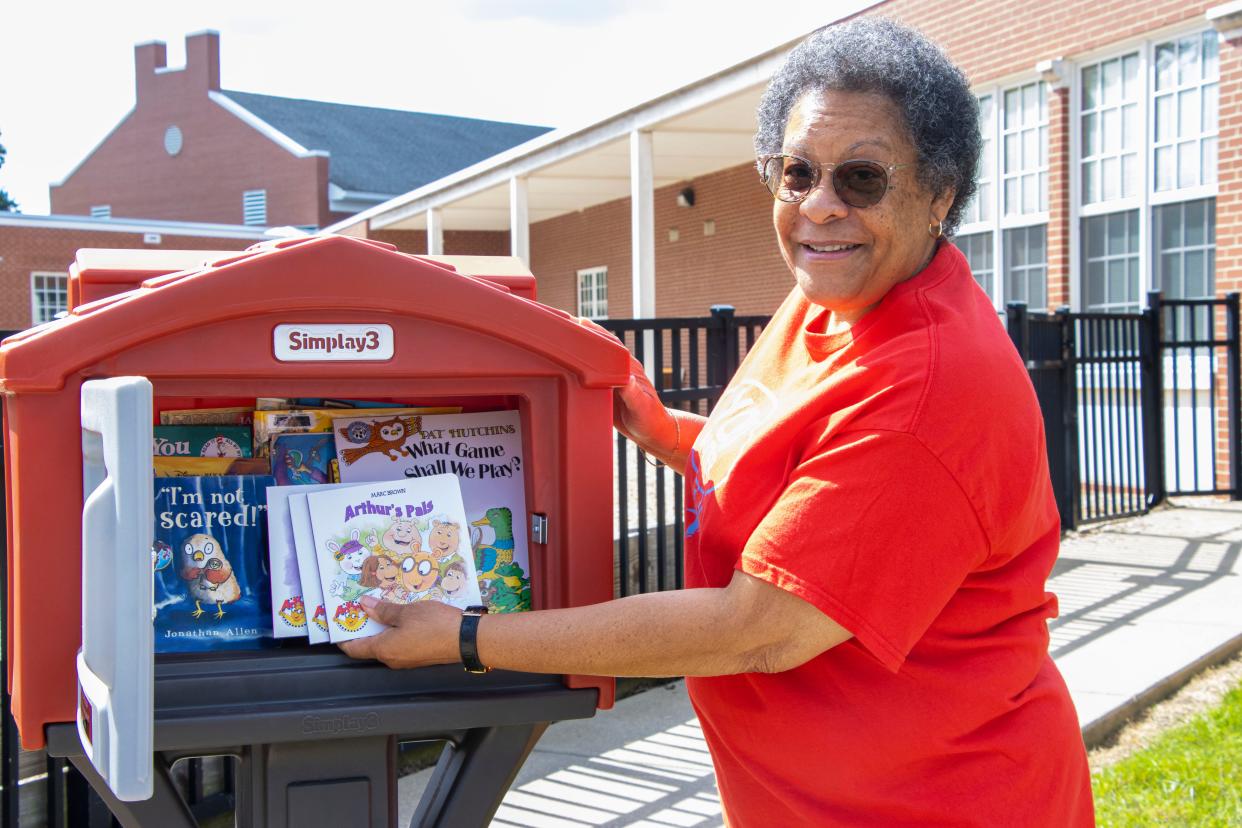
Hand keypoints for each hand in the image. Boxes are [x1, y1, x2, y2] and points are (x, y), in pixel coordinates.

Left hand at [338, 596, 460, 668]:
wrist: (467, 639)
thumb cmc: (435, 625)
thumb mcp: (407, 612)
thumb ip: (384, 610)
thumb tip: (364, 605)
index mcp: (384, 650)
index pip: (354, 649)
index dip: (344, 637)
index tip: (339, 624)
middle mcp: (392, 659)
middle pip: (370, 646)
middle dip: (365, 628)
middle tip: (361, 609)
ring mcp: (407, 660)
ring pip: (387, 644)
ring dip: (382, 629)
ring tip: (382, 609)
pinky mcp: (420, 656)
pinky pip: (401, 645)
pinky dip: (396, 632)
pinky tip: (402, 617)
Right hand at [575, 316, 675, 450]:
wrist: (651, 431)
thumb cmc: (650, 419)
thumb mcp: (642, 408)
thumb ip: (634, 394)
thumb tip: (627, 379)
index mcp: (628, 369)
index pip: (611, 345)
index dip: (596, 333)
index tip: (580, 323)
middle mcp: (619, 369)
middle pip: (600, 345)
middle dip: (583, 333)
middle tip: (563, 321)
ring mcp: (611, 378)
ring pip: (593, 357)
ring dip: (580, 345)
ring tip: (561, 334)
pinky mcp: (605, 389)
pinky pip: (589, 372)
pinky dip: (578, 365)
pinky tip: (565, 362)